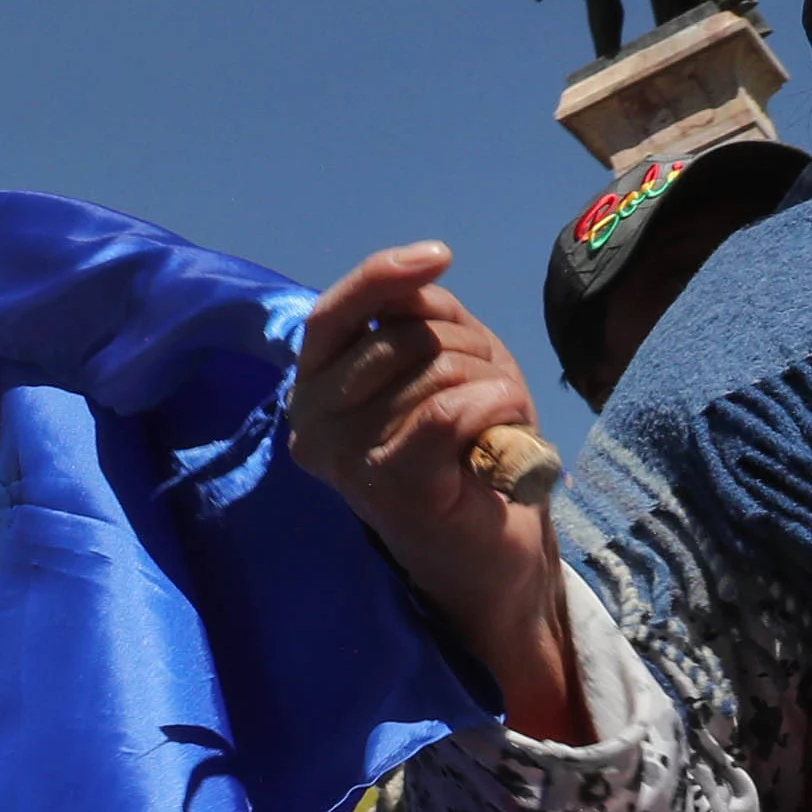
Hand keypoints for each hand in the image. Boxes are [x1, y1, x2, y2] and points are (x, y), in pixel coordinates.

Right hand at [283, 244, 587, 740]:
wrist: (496, 555)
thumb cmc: (468, 456)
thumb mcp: (446, 366)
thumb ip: (421, 316)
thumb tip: (422, 273)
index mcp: (312, 391)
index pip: (334, 313)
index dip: (383, 276)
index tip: (441, 256)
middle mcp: (310, 423)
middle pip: (404, 336)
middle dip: (470, 353)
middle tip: (489, 401)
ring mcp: (344, 456)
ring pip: (436, 370)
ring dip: (493, 388)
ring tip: (493, 433)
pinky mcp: (388, 482)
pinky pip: (451, 408)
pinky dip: (496, 409)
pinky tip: (500, 439)